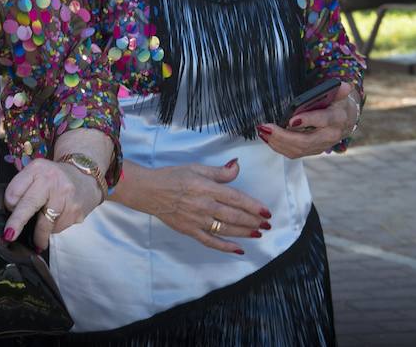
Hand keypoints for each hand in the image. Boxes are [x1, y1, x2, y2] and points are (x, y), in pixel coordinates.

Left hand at [4, 159, 101, 251]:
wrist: (85, 176)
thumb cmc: (54, 177)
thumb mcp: (35, 172)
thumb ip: (22, 188)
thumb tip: (10, 213)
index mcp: (37, 169)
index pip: (16, 189)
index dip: (9, 204)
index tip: (9, 211)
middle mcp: (52, 180)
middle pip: (29, 204)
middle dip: (17, 222)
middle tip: (9, 235)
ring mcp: (66, 196)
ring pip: (45, 223)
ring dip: (39, 233)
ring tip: (38, 238)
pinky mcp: (77, 211)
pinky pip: (58, 227)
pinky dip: (53, 228)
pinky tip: (57, 218)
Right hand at [129, 160, 268, 254]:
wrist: (148, 191)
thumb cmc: (172, 176)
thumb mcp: (196, 168)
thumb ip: (219, 171)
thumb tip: (237, 166)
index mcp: (206, 188)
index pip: (236, 198)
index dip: (253, 206)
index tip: (266, 211)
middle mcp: (204, 205)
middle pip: (235, 216)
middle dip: (254, 221)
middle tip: (267, 224)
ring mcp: (197, 220)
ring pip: (226, 229)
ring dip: (245, 232)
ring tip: (258, 233)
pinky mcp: (190, 231)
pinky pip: (211, 242)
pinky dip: (226, 247)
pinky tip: (239, 249)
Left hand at [259, 82, 358, 157]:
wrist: (344, 120)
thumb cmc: (336, 104)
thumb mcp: (339, 94)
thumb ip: (339, 90)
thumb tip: (344, 86)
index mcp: (337, 119)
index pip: (324, 120)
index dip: (308, 120)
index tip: (291, 120)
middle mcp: (330, 136)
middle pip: (306, 140)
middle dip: (284, 136)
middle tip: (266, 127)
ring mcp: (321, 146)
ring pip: (298, 149)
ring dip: (278, 142)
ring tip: (263, 131)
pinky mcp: (312, 150)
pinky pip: (295, 153)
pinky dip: (279, 147)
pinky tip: (267, 138)